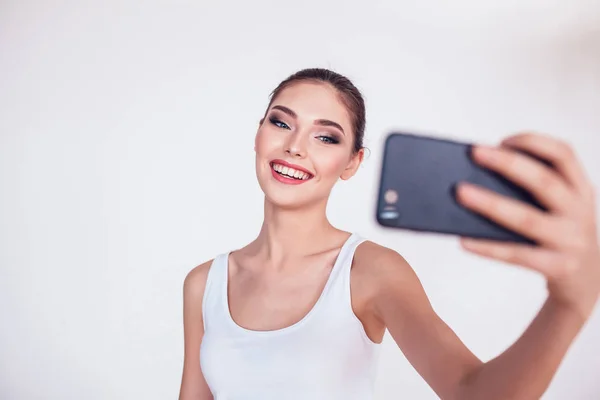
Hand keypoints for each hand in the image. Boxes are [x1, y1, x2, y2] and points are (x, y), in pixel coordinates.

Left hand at [456, 132, 599, 321]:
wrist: (588, 280)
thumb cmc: (559, 234)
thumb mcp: (560, 207)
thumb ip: (533, 190)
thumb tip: (476, 175)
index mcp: (581, 189)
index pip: (563, 154)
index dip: (533, 142)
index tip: (502, 141)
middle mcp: (580, 211)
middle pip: (544, 181)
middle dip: (507, 164)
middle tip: (474, 153)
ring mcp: (571, 241)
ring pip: (527, 219)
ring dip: (491, 204)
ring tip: (461, 192)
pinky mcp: (559, 267)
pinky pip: (518, 255)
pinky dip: (489, 247)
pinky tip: (464, 240)